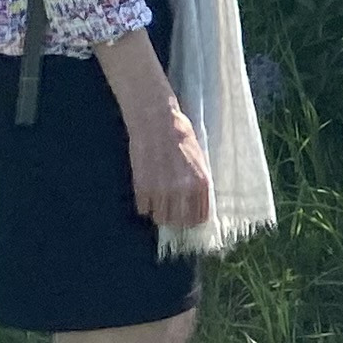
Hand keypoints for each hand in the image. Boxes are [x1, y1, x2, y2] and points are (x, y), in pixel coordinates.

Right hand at [124, 94, 213, 243]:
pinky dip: (145, 205)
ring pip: (161, 218)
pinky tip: (147, 194)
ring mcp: (161, 190)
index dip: (194, 219)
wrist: (156, 121)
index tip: (189, 217)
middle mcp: (183, 190)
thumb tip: (197, 199)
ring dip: (160, 213)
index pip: (200, 216)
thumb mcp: (199, 157)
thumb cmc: (180, 133)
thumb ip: (198, 180)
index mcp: (201, 182)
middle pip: (180, 222)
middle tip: (173, 212)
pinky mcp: (142, 187)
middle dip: (177, 219)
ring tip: (159, 202)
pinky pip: (143, 209)